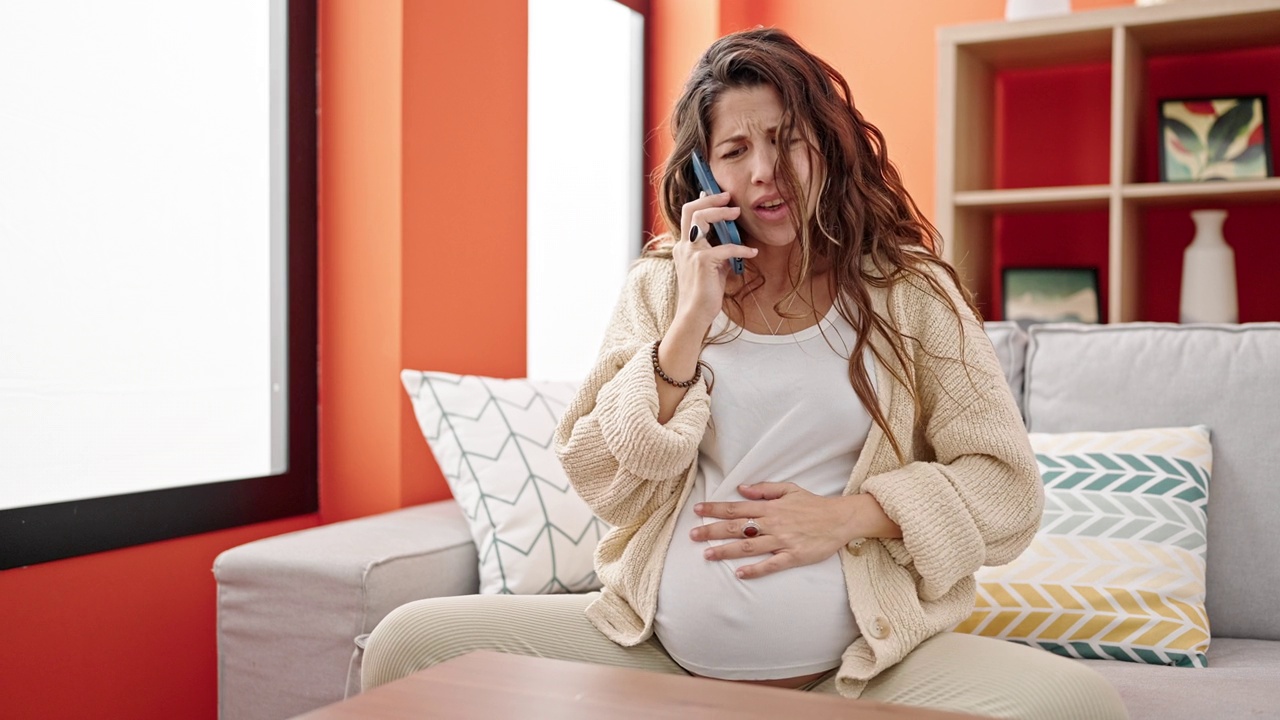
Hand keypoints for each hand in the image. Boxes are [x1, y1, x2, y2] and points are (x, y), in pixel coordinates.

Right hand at [671, 191, 756, 330]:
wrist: (695, 314)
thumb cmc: (705, 293)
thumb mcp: (712, 267)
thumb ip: (718, 252)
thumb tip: (733, 240)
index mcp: (684, 246)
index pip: (688, 215)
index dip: (702, 201)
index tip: (717, 195)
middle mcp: (684, 246)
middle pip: (691, 210)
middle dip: (711, 199)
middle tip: (728, 198)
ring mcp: (691, 253)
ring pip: (701, 219)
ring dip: (721, 213)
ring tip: (737, 213)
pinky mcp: (703, 262)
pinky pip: (725, 247)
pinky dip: (741, 248)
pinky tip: (753, 252)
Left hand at [690, 482, 857, 579]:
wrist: (840, 519)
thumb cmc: (813, 504)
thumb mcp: (789, 489)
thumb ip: (764, 489)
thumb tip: (741, 489)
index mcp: (770, 507)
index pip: (736, 508)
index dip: (715, 508)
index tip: (697, 510)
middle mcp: (772, 524)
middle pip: (736, 527)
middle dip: (713, 530)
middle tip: (693, 535)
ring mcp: (782, 541)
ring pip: (749, 546)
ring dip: (726, 551)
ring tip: (707, 554)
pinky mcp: (793, 556)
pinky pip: (771, 564)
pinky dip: (755, 569)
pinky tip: (740, 573)